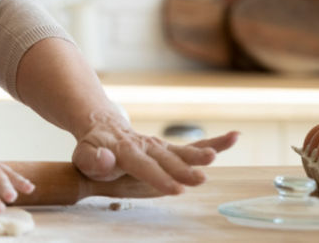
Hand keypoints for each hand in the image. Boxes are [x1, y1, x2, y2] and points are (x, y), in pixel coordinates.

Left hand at [71, 110, 238, 193]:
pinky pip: (194, 145)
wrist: (102, 130)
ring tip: (215, 156)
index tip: (176, 188)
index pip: (142, 165)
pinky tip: (235, 137)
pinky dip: (215, 142)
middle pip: (166, 159)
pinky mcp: (170, 149)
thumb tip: (104, 159)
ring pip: (183, 151)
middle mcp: (146, 145)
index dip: (158, 177)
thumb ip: (91, 159)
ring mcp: (160, 146)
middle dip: (183, 169)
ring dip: (200, 154)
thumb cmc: (92, 150)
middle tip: (200, 179)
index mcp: (124, 149)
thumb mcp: (83, 156)